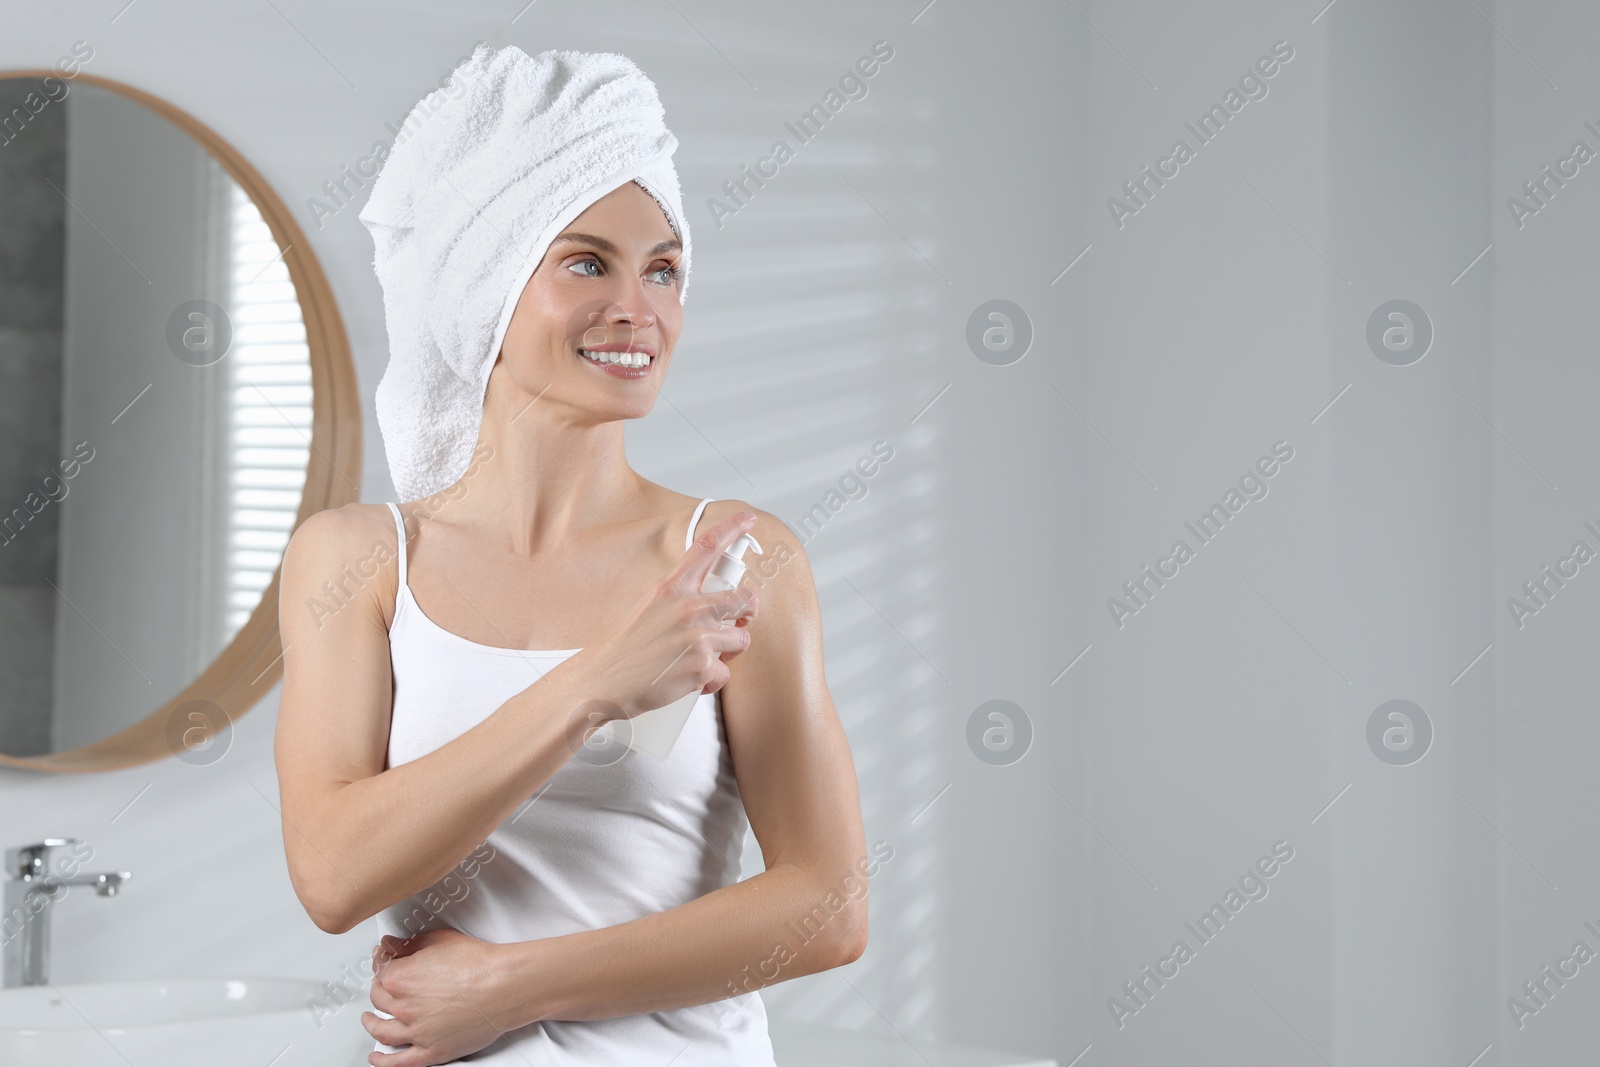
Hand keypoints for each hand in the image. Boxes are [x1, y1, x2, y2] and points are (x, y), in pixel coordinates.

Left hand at [363, 928, 524, 1065]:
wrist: (505, 985)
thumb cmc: (480, 964)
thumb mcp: (441, 940)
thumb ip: (410, 944)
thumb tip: (392, 945)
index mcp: (402, 978)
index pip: (380, 970)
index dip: (380, 963)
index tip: (383, 961)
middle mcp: (404, 1006)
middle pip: (379, 999)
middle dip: (378, 989)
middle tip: (382, 986)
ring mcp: (416, 1032)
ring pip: (382, 1030)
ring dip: (371, 1023)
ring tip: (370, 1020)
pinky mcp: (431, 1051)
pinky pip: (398, 1062)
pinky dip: (383, 1061)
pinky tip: (377, 1057)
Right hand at [580, 509, 760, 719]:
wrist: (604, 680)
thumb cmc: (626, 648)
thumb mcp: (650, 606)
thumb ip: (680, 598)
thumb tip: (711, 603)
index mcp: (672, 587)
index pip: (707, 547)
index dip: (732, 528)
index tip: (749, 518)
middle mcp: (688, 606)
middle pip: (746, 599)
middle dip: (748, 615)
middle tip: (736, 626)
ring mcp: (698, 634)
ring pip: (742, 639)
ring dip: (727, 653)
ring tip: (700, 659)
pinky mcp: (702, 663)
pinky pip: (725, 672)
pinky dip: (710, 681)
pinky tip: (689, 680)